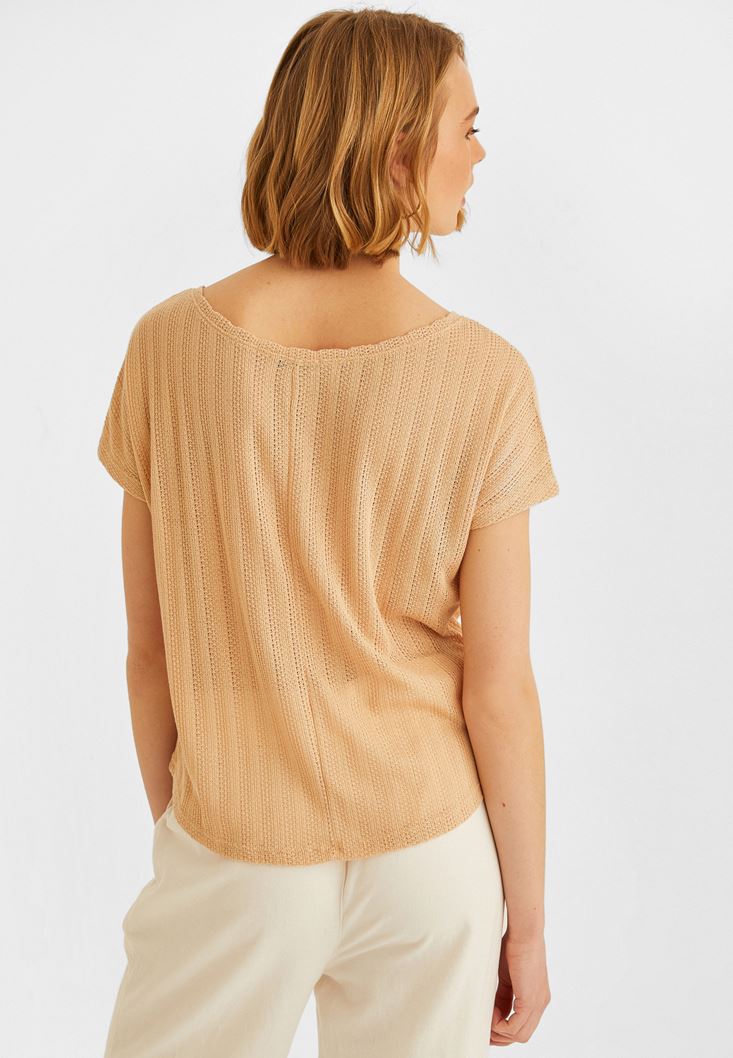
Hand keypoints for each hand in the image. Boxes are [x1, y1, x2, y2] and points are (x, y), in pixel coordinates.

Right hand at [490, 930, 550, 1045]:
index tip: (488, 1027)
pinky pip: (516, 1027)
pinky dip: (501, 1026)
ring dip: (500, 1032)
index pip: (522, 1024)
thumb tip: (494, 1012)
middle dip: (502, 1037)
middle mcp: (540, 1003)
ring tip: (487, 1020)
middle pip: (522, 1035)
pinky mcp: (531, 1001)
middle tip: (485, 1031)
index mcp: (536, 997)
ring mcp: (538, 1003)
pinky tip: (492, 1015)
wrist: (524, 932)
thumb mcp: (506, 977)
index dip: (504, 1030)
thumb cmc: (514, 946)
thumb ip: (503, 996)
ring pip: (521, 1035)